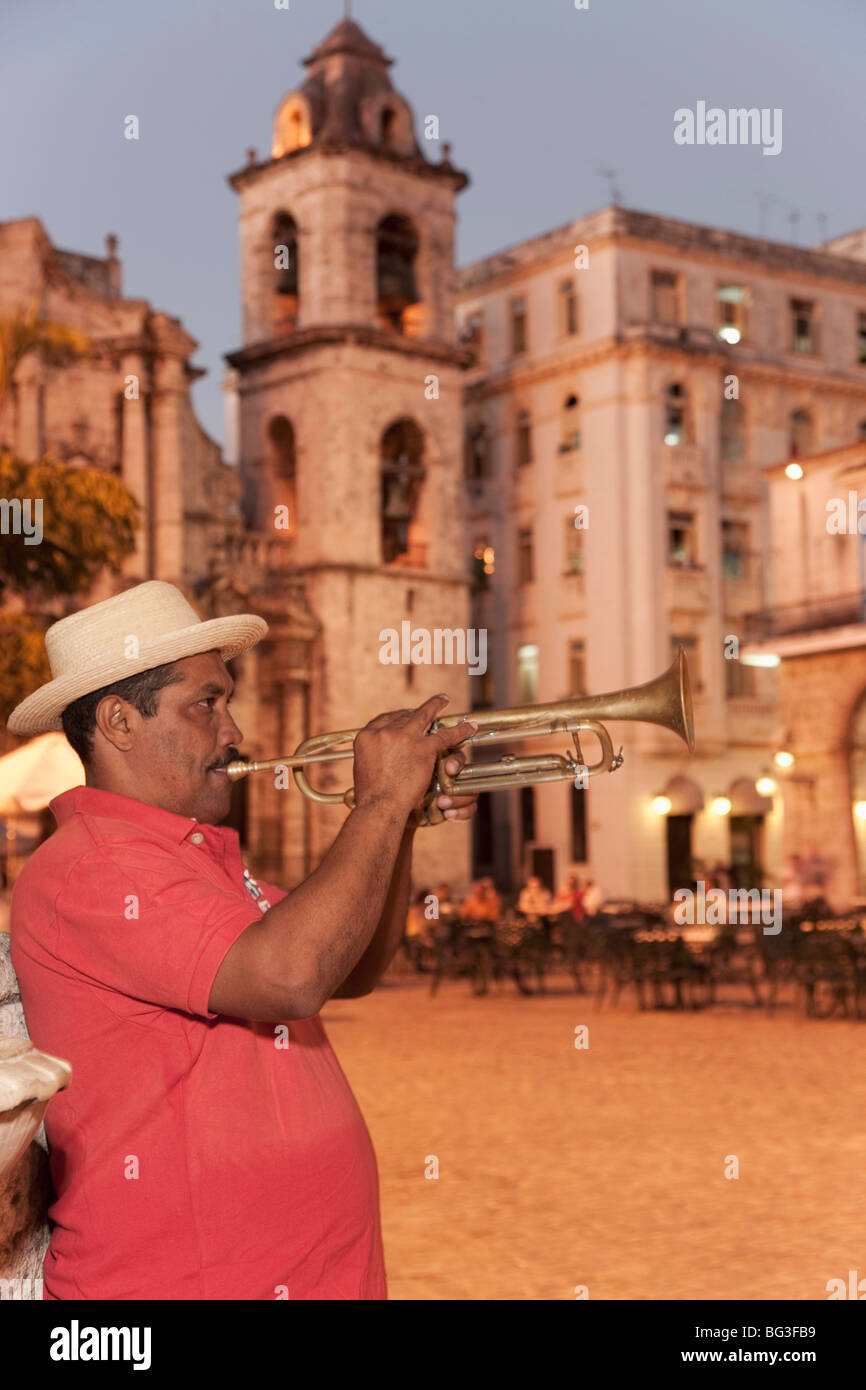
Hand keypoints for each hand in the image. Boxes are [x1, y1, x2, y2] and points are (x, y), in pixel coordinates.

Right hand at [352, 694, 476, 820]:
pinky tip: (469, 726)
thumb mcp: (362, 768)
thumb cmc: (370, 795)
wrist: (378, 806)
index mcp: (366, 736)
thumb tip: (379, 754)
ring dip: (436, 706)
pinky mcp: (423, 748)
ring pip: (424, 716)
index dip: (397, 718)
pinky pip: (445, 735)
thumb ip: (372, 755)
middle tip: (425, 710)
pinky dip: (459, 730)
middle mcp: (384, 731)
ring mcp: (404, 737)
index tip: (405, 717)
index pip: (384, 720)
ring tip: (443, 701)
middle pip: (404, 716)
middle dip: (416, 714)